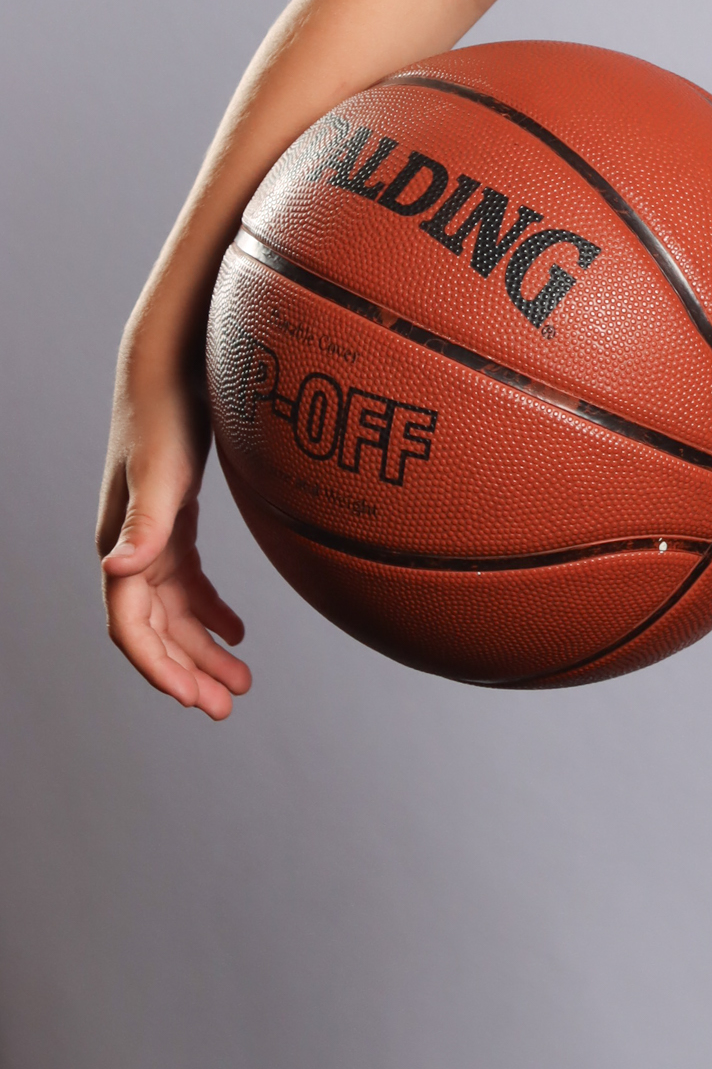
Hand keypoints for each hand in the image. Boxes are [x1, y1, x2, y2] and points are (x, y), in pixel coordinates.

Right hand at [99, 351, 251, 719]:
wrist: (172, 361)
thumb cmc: (165, 410)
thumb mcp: (161, 469)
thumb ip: (144, 522)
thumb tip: (114, 569)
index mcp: (122, 542)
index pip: (130, 626)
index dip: (159, 668)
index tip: (195, 701)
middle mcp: (131, 546)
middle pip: (155, 629)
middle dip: (187, 672)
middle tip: (228, 707)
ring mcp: (151, 534)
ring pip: (174, 611)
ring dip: (202, 649)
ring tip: (240, 684)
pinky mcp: (175, 519)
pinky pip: (188, 581)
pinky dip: (210, 610)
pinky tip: (238, 630)